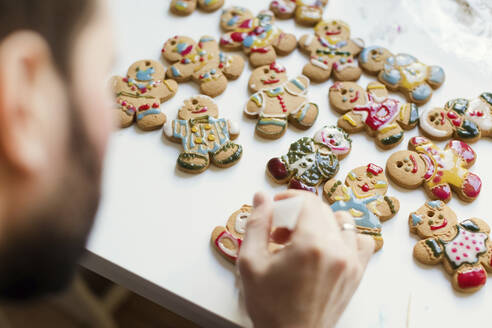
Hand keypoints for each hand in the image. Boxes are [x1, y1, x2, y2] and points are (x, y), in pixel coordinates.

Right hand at [238, 190, 373, 327]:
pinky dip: (346, 237)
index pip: (307, 202)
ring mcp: (351, 262)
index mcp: (311, 245)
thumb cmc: (270, 307)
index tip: (274, 207)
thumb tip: (262, 197)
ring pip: (342, 221)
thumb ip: (257, 224)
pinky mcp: (357, 273)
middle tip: (278, 231)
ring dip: (320, 221)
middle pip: (322, 210)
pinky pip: (361, 241)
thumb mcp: (251, 263)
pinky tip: (327, 247)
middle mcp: (337, 250)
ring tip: (301, 239)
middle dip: (297, 212)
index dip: (287, 198)